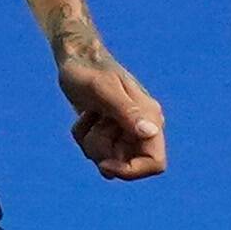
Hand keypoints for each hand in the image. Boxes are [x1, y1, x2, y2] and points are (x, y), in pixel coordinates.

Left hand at [57, 41, 165, 179]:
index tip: (105, 164)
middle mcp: (143, 127)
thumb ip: (127, 111)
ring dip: (90, 141)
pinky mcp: (111, 132)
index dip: (132, 171)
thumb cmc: (88, 69)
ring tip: (90, 114)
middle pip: (126, 164)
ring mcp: (126, 131)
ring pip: (108, 160)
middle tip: (95, 121)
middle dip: (103, 150)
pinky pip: (95, 151)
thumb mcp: (103, 89)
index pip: (155, 163)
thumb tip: (151, 132)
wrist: (75, 58)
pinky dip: (83, 137)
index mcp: (150, 117)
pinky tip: (85, 115)